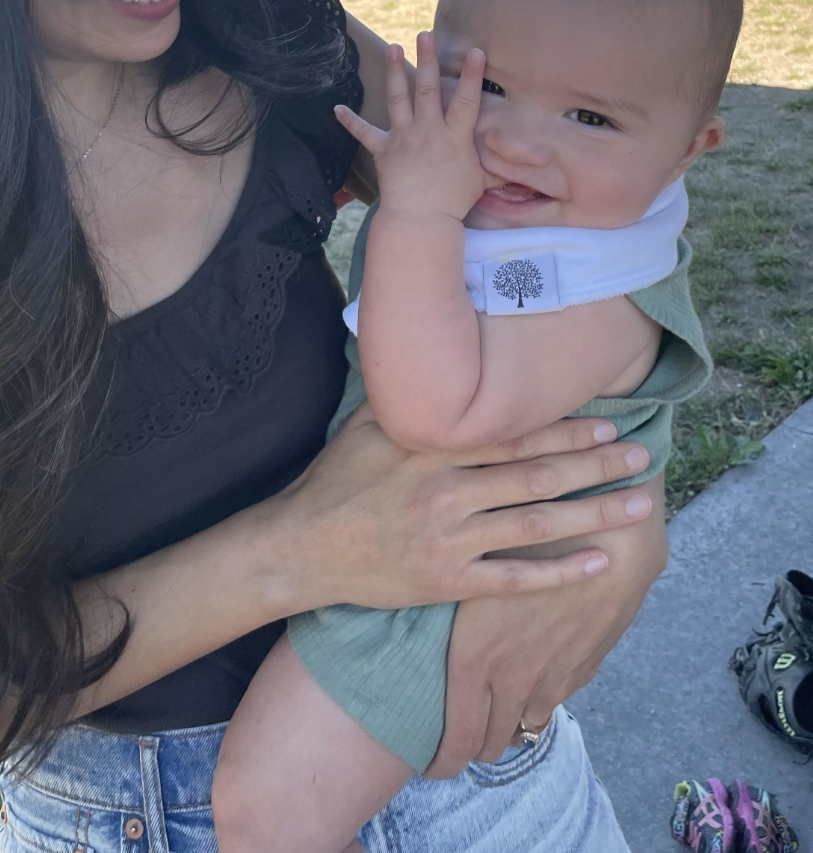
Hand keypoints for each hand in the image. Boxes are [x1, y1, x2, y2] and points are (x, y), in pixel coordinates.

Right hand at [276, 407, 655, 615]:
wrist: (301, 548)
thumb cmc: (335, 482)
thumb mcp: (366, 426)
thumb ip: (409, 400)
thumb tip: (439, 360)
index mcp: (431, 449)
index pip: (512, 435)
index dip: (564, 429)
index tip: (607, 421)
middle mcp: (447, 492)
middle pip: (536, 476)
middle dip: (594, 465)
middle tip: (642, 457)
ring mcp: (449, 540)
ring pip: (535, 524)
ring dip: (592, 515)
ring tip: (636, 507)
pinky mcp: (447, 582)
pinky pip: (513, 579)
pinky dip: (557, 574)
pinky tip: (596, 565)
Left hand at [333, 35, 490, 222]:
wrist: (420, 217)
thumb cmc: (453, 201)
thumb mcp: (482, 182)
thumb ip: (497, 168)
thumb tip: (521, 166)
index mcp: (454, 135)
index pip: (467, 99)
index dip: (472, 75)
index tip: (476, 51)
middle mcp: (428, 129)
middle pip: (429, 88)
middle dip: (428, 59)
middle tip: (424, 34)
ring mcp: (403, 137)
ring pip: (398, 98)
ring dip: (396, 72)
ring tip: (393, 49)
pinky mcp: (383, 150)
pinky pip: (364, 133)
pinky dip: (350, 121)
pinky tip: (337, 108)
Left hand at [425, 475, 667, 775]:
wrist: (605, 540)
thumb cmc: (525, 538)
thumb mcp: (472, 568)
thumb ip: (447, 601)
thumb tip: (413, 606)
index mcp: (474, 657)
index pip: (457, 737)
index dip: (444, 761)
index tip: (432, 767)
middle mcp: (511, 678)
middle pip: (490, 742)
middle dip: (472, 750)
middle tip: (458, 746)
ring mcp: (550, 678)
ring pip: (524, 726)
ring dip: (507, 728)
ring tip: (492, 721)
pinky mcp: (581, 669)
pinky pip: (553, 701)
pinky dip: (538, 702)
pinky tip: (530, 687)